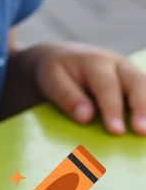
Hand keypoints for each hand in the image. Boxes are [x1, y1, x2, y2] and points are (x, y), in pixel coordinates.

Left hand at [29, 43, 145, 134]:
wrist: (62, 57)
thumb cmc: (57, 72)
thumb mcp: (52, 79)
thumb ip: (67, 97)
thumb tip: (86, 118)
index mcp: (95, 62)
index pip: (107, 85)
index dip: (112, 108)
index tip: (116, 131)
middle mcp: (118, 65)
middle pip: (136, 83)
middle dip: (141, 108)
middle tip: (141, 132)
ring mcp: (131, 73)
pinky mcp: (137, 84)